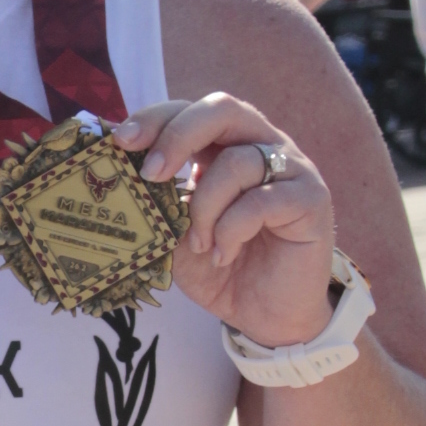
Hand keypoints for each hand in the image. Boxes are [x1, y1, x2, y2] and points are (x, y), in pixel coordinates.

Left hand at [114, 96, 334, 347]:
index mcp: (225, 146)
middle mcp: (261, 146)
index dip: (156, 119)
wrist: (267, 316)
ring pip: (239, 162)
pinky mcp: (311, 200)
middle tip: (152, 173)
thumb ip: (156, 205)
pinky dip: (233, 229)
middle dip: (179, 136)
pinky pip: (262, 200)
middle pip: (222, 109)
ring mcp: (291, 169)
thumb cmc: (221, 268)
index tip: (122, 141)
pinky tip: (225, 255)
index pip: (190, 111)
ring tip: (201, 245)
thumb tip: (114, 185)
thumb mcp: (176, 236)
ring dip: (206, 206)